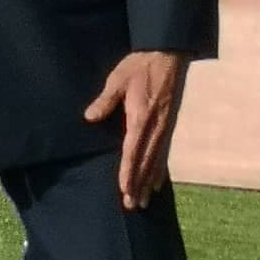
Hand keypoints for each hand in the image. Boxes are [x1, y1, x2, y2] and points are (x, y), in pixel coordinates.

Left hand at [84, 50, 189, 210]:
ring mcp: (165, 127)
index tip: (124, 189)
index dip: (128, 171)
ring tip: (144, 201)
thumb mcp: (118, 78)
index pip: (133, 150)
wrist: (167, 54)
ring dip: (149, 181)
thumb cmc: (139, 65)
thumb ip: (105, 100)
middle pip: (146, 161)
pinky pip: (164, 152)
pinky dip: (160, 169)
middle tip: (133, 205)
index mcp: (141, 116)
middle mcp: (156, 126)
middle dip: (138, 183)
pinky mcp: (169, 124)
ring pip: (157, 160)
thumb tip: (89, 117)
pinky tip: (157, 182)